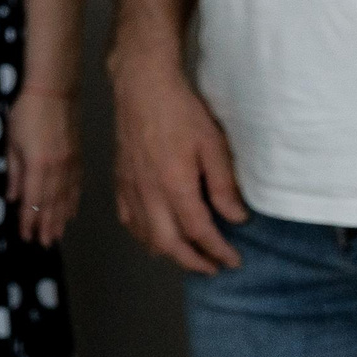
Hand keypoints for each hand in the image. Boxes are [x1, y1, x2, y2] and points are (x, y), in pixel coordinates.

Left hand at [5, 87, 80, 245]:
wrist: (55, 91)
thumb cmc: (27, 113)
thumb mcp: (11, 142)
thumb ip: (14, 172)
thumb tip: (12, 197)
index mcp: (38, 166)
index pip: (33, 201)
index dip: (28, 220)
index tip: (25, 236)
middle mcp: (58, 170)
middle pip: (52, 204)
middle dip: (46, 226)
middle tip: (43, 244)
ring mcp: (71, 164)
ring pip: (66, 198)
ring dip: (60, 219)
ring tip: (56, 236)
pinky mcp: (79, 158)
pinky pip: (76, 187)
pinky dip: (73, 202)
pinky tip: (70, 213)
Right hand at [111, 52, 247, 273]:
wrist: (142, 88)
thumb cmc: (180, 111)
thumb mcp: (213, 145)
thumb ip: (223, 185)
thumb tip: (236, 217)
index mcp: (174, 185)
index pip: (198, 231)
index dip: (217, 250)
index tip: (233, 260)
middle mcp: (148, 193)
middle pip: (168, 243)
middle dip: (192, 261)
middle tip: (212, 268)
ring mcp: (130, 188)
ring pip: (145, 236)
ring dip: (167, 253)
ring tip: (188, 256)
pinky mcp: (120, 181)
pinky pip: (128, 220)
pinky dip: (142, 236)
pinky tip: (154, 236)